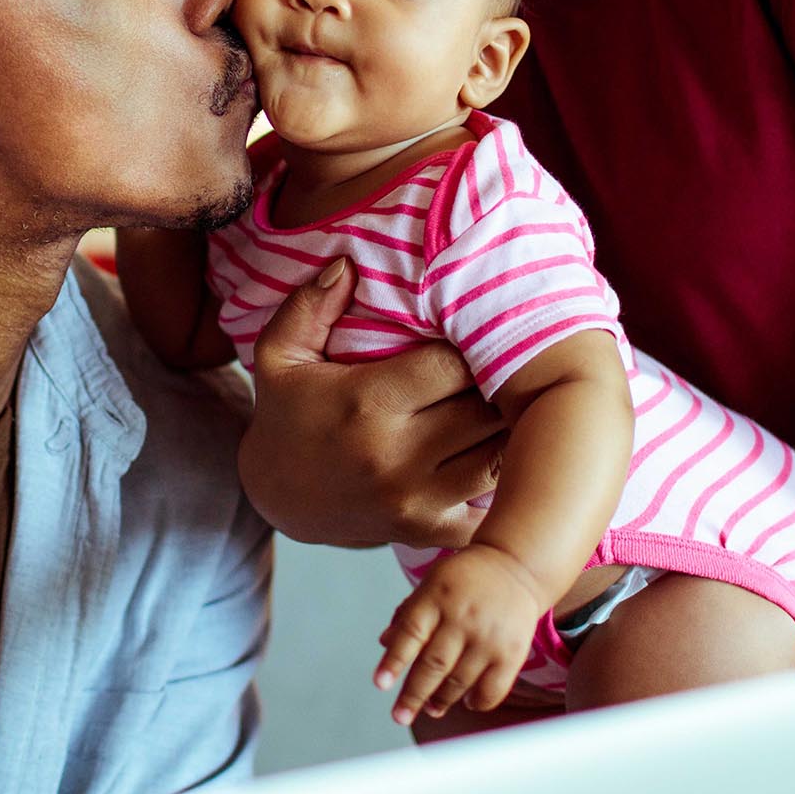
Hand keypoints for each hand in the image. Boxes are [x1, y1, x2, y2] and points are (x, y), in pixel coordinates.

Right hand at [237, 258, 505, 549]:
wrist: (281, 499)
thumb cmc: (290, 414)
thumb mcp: (280, 356)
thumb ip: (309, 306)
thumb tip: (348, 263)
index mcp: (366, 403)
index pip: (454, 365)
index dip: (474, 345)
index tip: (479, 332)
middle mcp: (396, 456)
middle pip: (486, 410)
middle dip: (502, 384)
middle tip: (513, 362)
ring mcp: (416, 499)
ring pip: (500, 457)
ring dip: (512, 429)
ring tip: (515, 401)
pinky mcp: (429, 529)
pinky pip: (492, 505)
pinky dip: (507, 480)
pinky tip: (503, 450)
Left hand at [375, 545, 549, 725]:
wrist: (516, 567)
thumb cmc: (466, 579)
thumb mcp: (431, 583)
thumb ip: (409, 613)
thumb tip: (384, 644)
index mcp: (436, 597)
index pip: (410, 633)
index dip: (393, 661)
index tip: (380, 684)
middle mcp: (463, 617)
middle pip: (433, 664)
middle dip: (413, 695)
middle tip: (399, 716)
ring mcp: (489, 636)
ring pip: (459, 681)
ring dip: (442, 700)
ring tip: (431, 709)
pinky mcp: (512, 652)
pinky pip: (492, 689)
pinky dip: (476, 701)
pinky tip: (466, 701)